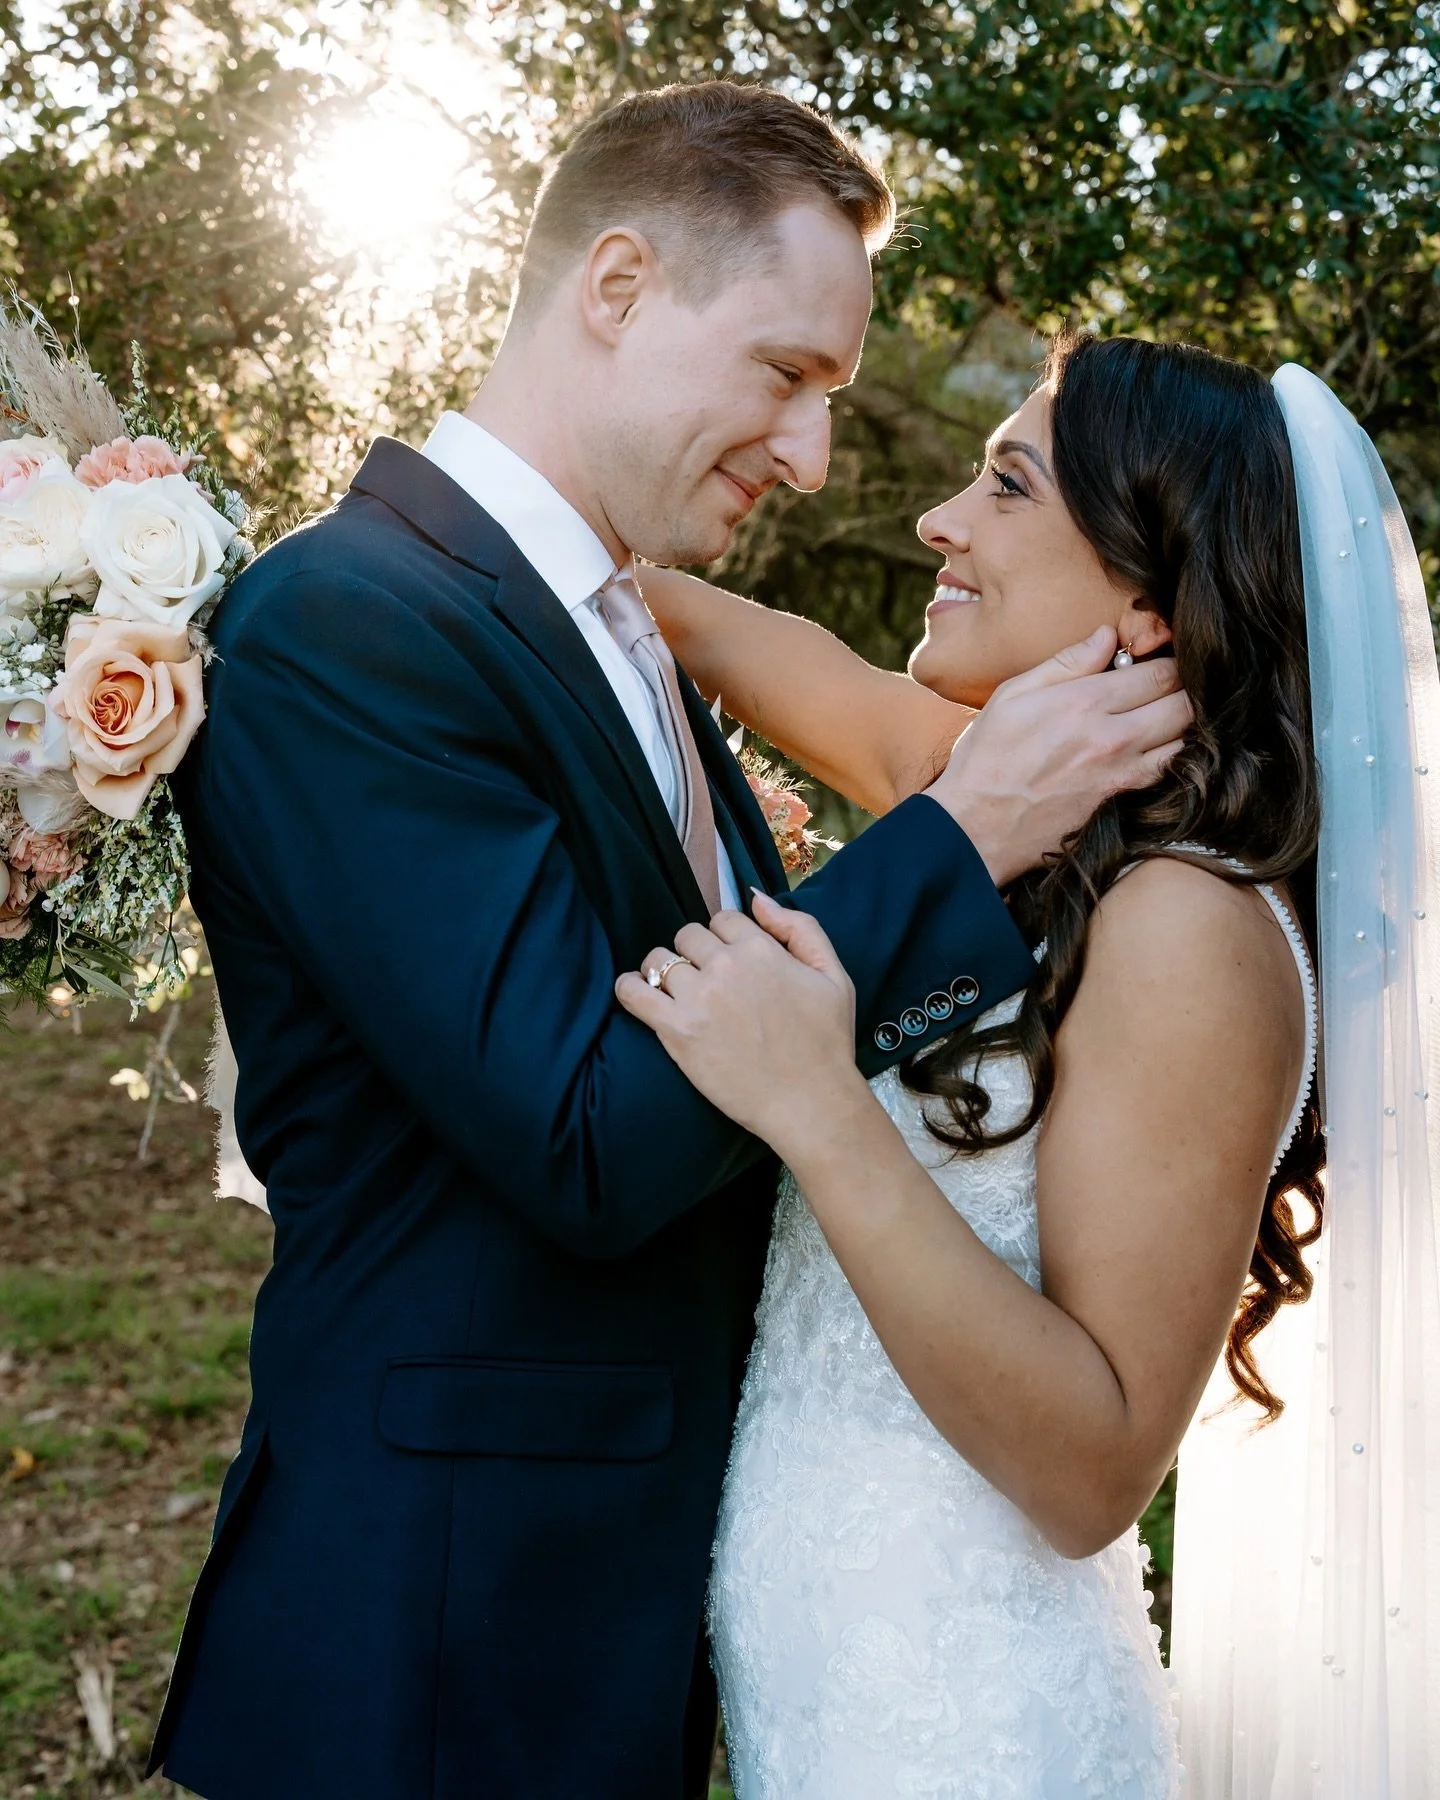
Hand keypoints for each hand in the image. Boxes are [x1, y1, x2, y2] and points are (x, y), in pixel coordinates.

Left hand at [615, 896, 864, 1155]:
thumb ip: (799, 928)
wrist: (810, 1103)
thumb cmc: (827, 1043)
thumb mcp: (834, 975)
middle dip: (696, 953)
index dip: (725, 938)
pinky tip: (637, 992)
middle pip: (689, 936)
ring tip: (678, 993)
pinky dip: (629, 988)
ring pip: (660, 960)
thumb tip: (757, 898)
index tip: (731, 962)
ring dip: (666, 971)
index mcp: (762, 950)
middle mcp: (726, 966)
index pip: (723, 919)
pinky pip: (634, 993)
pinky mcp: (677, 1031)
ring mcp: (699, 998)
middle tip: (707, 982)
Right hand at [926, 627, 1192, 886]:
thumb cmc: (986, 759)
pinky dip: (1174, 754)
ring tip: (1163, 714)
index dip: (1168, 661)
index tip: (1158, 662)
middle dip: (1183, 688)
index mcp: (1084, 702)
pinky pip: (1170, 771)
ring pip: (1185, 738)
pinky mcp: (1122, 801)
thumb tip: (1107, 636)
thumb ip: (1065, 663)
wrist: (977, 827)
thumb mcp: (1012, 695)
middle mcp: (1113, 736)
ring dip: (1182, 722)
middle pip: (1183, 703)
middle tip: (1168, 686)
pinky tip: (1157, 747)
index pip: (1159, 672)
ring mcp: (1122, 773)